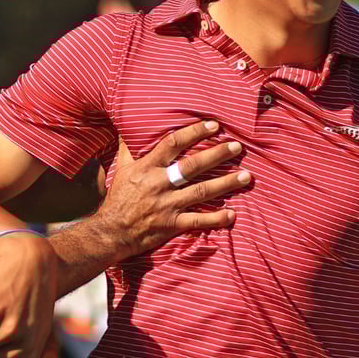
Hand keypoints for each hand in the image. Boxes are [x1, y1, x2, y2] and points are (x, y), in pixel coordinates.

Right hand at [93, 119, 250, 258]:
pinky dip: (217, 218)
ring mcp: (167, 205)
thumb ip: (128, 148)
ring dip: (226, 183)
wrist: (112, 232)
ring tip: (246, 176)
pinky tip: (233, 213)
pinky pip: (199, 221)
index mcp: (147, 167)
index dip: (194, 133)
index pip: (173, 144)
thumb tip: (128, 126)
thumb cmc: (118, 198)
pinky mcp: (172, 225)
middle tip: (237, 147)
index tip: (213, 126)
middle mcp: (159, 184)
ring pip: (202, 192)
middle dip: (217, 155)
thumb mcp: (120, 169)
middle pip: (192, 166)